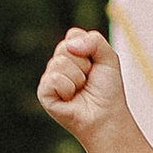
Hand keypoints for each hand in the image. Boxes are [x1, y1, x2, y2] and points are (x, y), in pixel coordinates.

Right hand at [37, 25, 128, 145]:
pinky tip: (70, 98)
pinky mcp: (44, 92)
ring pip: (60, 62)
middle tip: (88, 80)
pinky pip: (54, 78)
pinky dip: (68, 88)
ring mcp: (49, 78)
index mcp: (71, 53)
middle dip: (84, 64)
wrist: (106, 117)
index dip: (89, 49)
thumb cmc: (107, 90)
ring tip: (81, 90)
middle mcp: (58, 64)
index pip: (73, 35)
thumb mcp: (109, 58)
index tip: (95, 65)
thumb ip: (95, 40)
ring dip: (78, 78)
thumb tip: (71, 46)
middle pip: (65, 47)